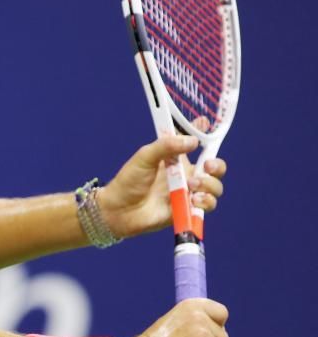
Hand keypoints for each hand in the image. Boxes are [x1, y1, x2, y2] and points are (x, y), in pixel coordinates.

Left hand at [96, 135, 226, 237]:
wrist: (118, 210)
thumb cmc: (129, 181)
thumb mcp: (144, 157)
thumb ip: (166, 146)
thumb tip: (193, 141)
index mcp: (176, 160)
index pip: (196, 145)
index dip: (205, 136)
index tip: (207, 127)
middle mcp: (186, 176)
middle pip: (214, 168)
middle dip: (217, 166)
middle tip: (207, 166)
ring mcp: (188, 193)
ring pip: (214, 187)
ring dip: (209, 185)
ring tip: (192, 185)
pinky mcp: (187, 210)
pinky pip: (207, 206)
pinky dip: (206, 202)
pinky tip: (193, 200)